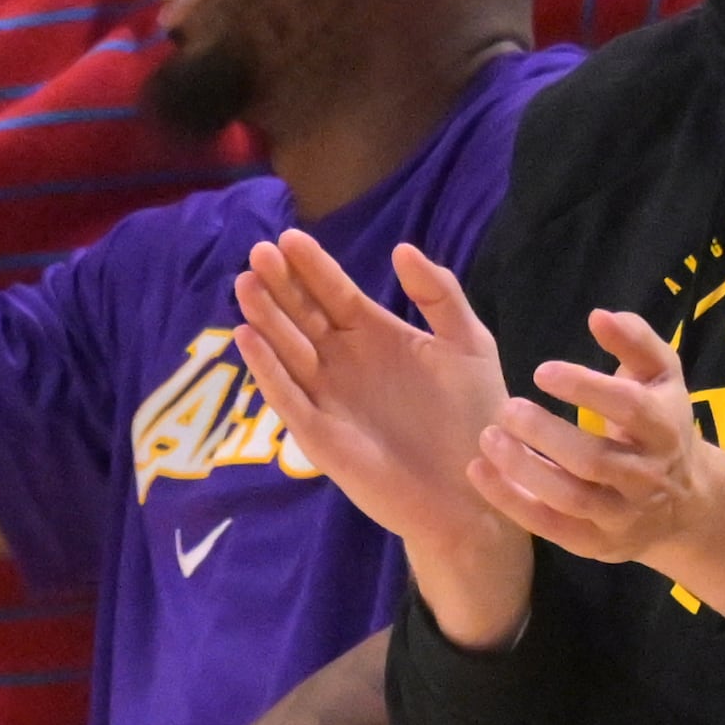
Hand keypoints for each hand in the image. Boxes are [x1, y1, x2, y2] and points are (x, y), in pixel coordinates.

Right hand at [232, 236, 531, 643]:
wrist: (477, 488)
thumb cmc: (474, 416)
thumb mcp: (467, 344)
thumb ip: (439, 295)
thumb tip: (400, 249)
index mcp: (375, 336)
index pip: (334, 293)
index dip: (312, 266)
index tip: (290, 236)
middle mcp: (344, 363)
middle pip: (303, 316)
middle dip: (280, 285)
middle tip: (259, 252)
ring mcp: (328, 398)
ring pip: (288, 351)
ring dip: (266, 319)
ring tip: (247, 284)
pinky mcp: (320, 436)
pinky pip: (288, 398)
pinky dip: (267, 370)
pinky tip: (249, 339)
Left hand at [477, 309, 724, 617]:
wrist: (687, 503)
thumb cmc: (660, 422)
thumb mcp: (661, 375)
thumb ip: (634, 339)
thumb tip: (598, 316)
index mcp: (664, 428)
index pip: (628, 408)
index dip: (585, 389)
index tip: (541, 371)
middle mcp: (646, 476)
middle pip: (593, 459)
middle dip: (545, 433)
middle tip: (506, 407)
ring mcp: (622, 516)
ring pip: (569, 498)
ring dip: (523, 470)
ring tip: (488, 438)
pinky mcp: (596, 544)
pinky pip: (551, 527)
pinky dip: (513, 503)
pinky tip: (480, 474)